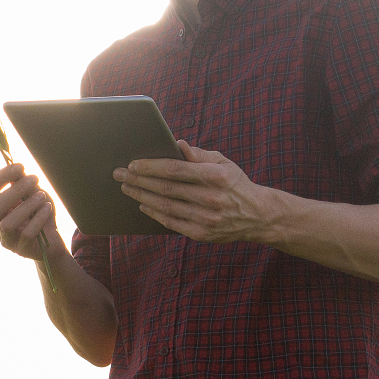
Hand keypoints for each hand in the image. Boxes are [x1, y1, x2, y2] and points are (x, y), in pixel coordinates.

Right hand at [0, 162, 59, 260]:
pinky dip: (39, 218)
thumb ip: (22, 183)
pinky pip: (27, 234)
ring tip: (42, 196)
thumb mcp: (31, 194)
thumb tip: (18, 170)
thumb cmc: (37, 213)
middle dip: (15, 190)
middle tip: (35, 178)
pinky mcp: (21, 250)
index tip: (20, 166)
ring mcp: (5, 240)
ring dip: (27, 206)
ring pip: (8, 223)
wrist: (51, 240)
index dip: (1, 176)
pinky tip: (48, 208)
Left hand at [115, 142, 284, 243]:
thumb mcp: (224, 163)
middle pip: (166, 188)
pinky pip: (172, 222)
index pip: (175, 170)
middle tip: (120, 175)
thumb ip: (199, 154)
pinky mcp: (202, 234)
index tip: (133, 164)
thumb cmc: (235, 184)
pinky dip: (155, 213)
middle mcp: (211, 198)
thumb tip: (177, 144)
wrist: (258, 215)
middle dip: (139, 181)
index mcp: (216, 176)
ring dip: (142, 196)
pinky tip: (143, 204)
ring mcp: (206, 218)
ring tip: (127, 188)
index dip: (151, 167)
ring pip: (166, 206)